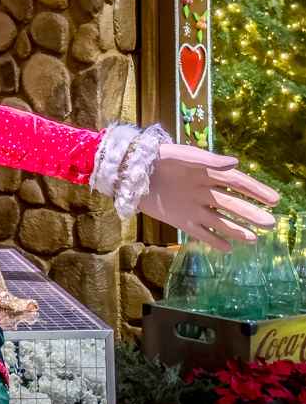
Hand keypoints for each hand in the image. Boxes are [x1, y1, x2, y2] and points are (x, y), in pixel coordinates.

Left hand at [139, 143, 278, 250]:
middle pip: (232, 204)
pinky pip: (200, 232)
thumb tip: (235, 163)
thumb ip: (206, 159)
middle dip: (251, 213)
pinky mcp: (179, 219)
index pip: (237, 183)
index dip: (255, 190)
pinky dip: (213, 240)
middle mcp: (203, 191)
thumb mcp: (180, 155)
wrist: (128, 171)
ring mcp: (192, 206)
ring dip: (236, 230)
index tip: (274, 199)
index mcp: (206, 173)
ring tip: (253, 239)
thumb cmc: (155, 157)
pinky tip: (228, 248)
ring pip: (219, 221)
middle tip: (270, 223)